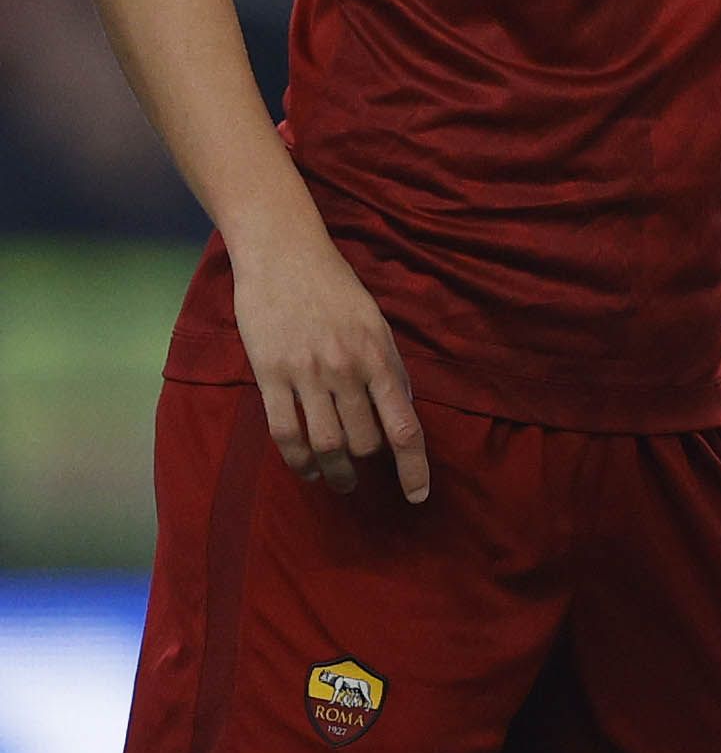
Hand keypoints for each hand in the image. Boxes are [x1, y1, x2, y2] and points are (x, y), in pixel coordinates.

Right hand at [228, 223, 428, 501]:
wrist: (285, 255)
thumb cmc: (336, 289)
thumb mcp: (376, 324)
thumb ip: (388, 369)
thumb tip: (401, 412)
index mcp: (380, 356)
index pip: (405, 426)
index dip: (414, 467)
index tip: (418, 497)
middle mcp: (347, 369)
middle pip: (365, 441)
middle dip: (368, 466)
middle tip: (364, 478)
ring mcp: (307, 374)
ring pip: (327, 444)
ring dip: (336, 472)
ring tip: (340, 483)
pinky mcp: (270, 375)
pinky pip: (286, 433)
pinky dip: (298, 461)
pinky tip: (307, 471)